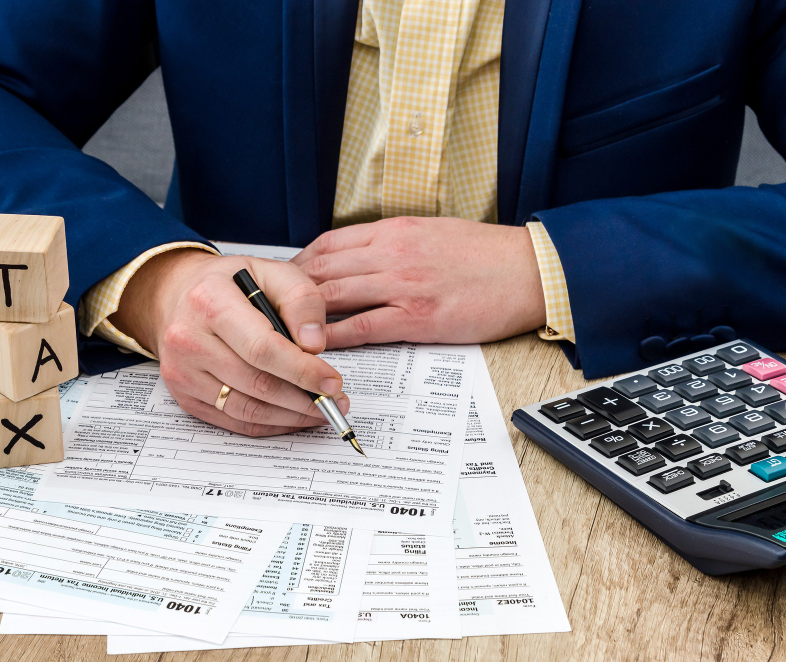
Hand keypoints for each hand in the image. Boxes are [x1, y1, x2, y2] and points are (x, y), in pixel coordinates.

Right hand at [110, 249, 349, 436]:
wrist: (179, 294)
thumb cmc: (230, 283)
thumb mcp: (271, 271)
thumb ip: (300, 299)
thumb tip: (313, 344)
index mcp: (210, 302)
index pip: (261, 348)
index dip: (302, 370)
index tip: (332, 382)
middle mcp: (188, 339)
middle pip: (256, 383)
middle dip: (303, 399)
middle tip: (334, 401)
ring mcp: (182, 371)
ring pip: (246, 409)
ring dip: (289, 416)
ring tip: (318, 411)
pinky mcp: (183, 395)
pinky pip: (233, 421)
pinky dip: (268, 424)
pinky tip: (291, 416)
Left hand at [292, 217, 546, 346]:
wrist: (531, 271)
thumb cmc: (485, 254)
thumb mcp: (431, 232)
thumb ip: (393, 242)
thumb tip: (360, 255)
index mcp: (394, 230)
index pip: (329, 243)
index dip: (299, 262)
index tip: (283, 278)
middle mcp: (392, 253)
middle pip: (322, 269)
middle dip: (289, 289)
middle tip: (268, 307)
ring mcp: (402, 285)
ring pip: (335, 296)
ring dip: (303, 314)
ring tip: (281, 330)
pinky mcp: (417, 317)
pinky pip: (363, 327)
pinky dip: (334, 336)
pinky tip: (316, 346)